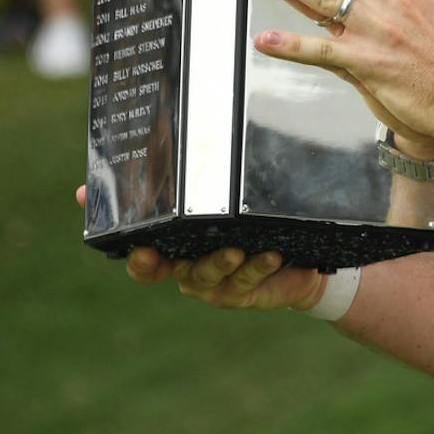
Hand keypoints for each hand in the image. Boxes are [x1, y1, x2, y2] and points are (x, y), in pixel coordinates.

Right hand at [73, 186, 328, 310]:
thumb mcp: (234, 203)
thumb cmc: (252, 226)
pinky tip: (271, 256)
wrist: (294, 263)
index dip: (140, 260)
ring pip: (208, 274)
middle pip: (170, 267)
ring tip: (236, 251)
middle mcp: (191, 268)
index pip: (148, 259)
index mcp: (180, 246)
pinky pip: (245, 279)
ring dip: (220, 262)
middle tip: (159, 254)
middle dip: (164, 262)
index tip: (141, 252)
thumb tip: (196, 142)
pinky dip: (257, 266)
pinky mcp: (242, 291)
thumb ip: (213, 184)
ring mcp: (215, 283)